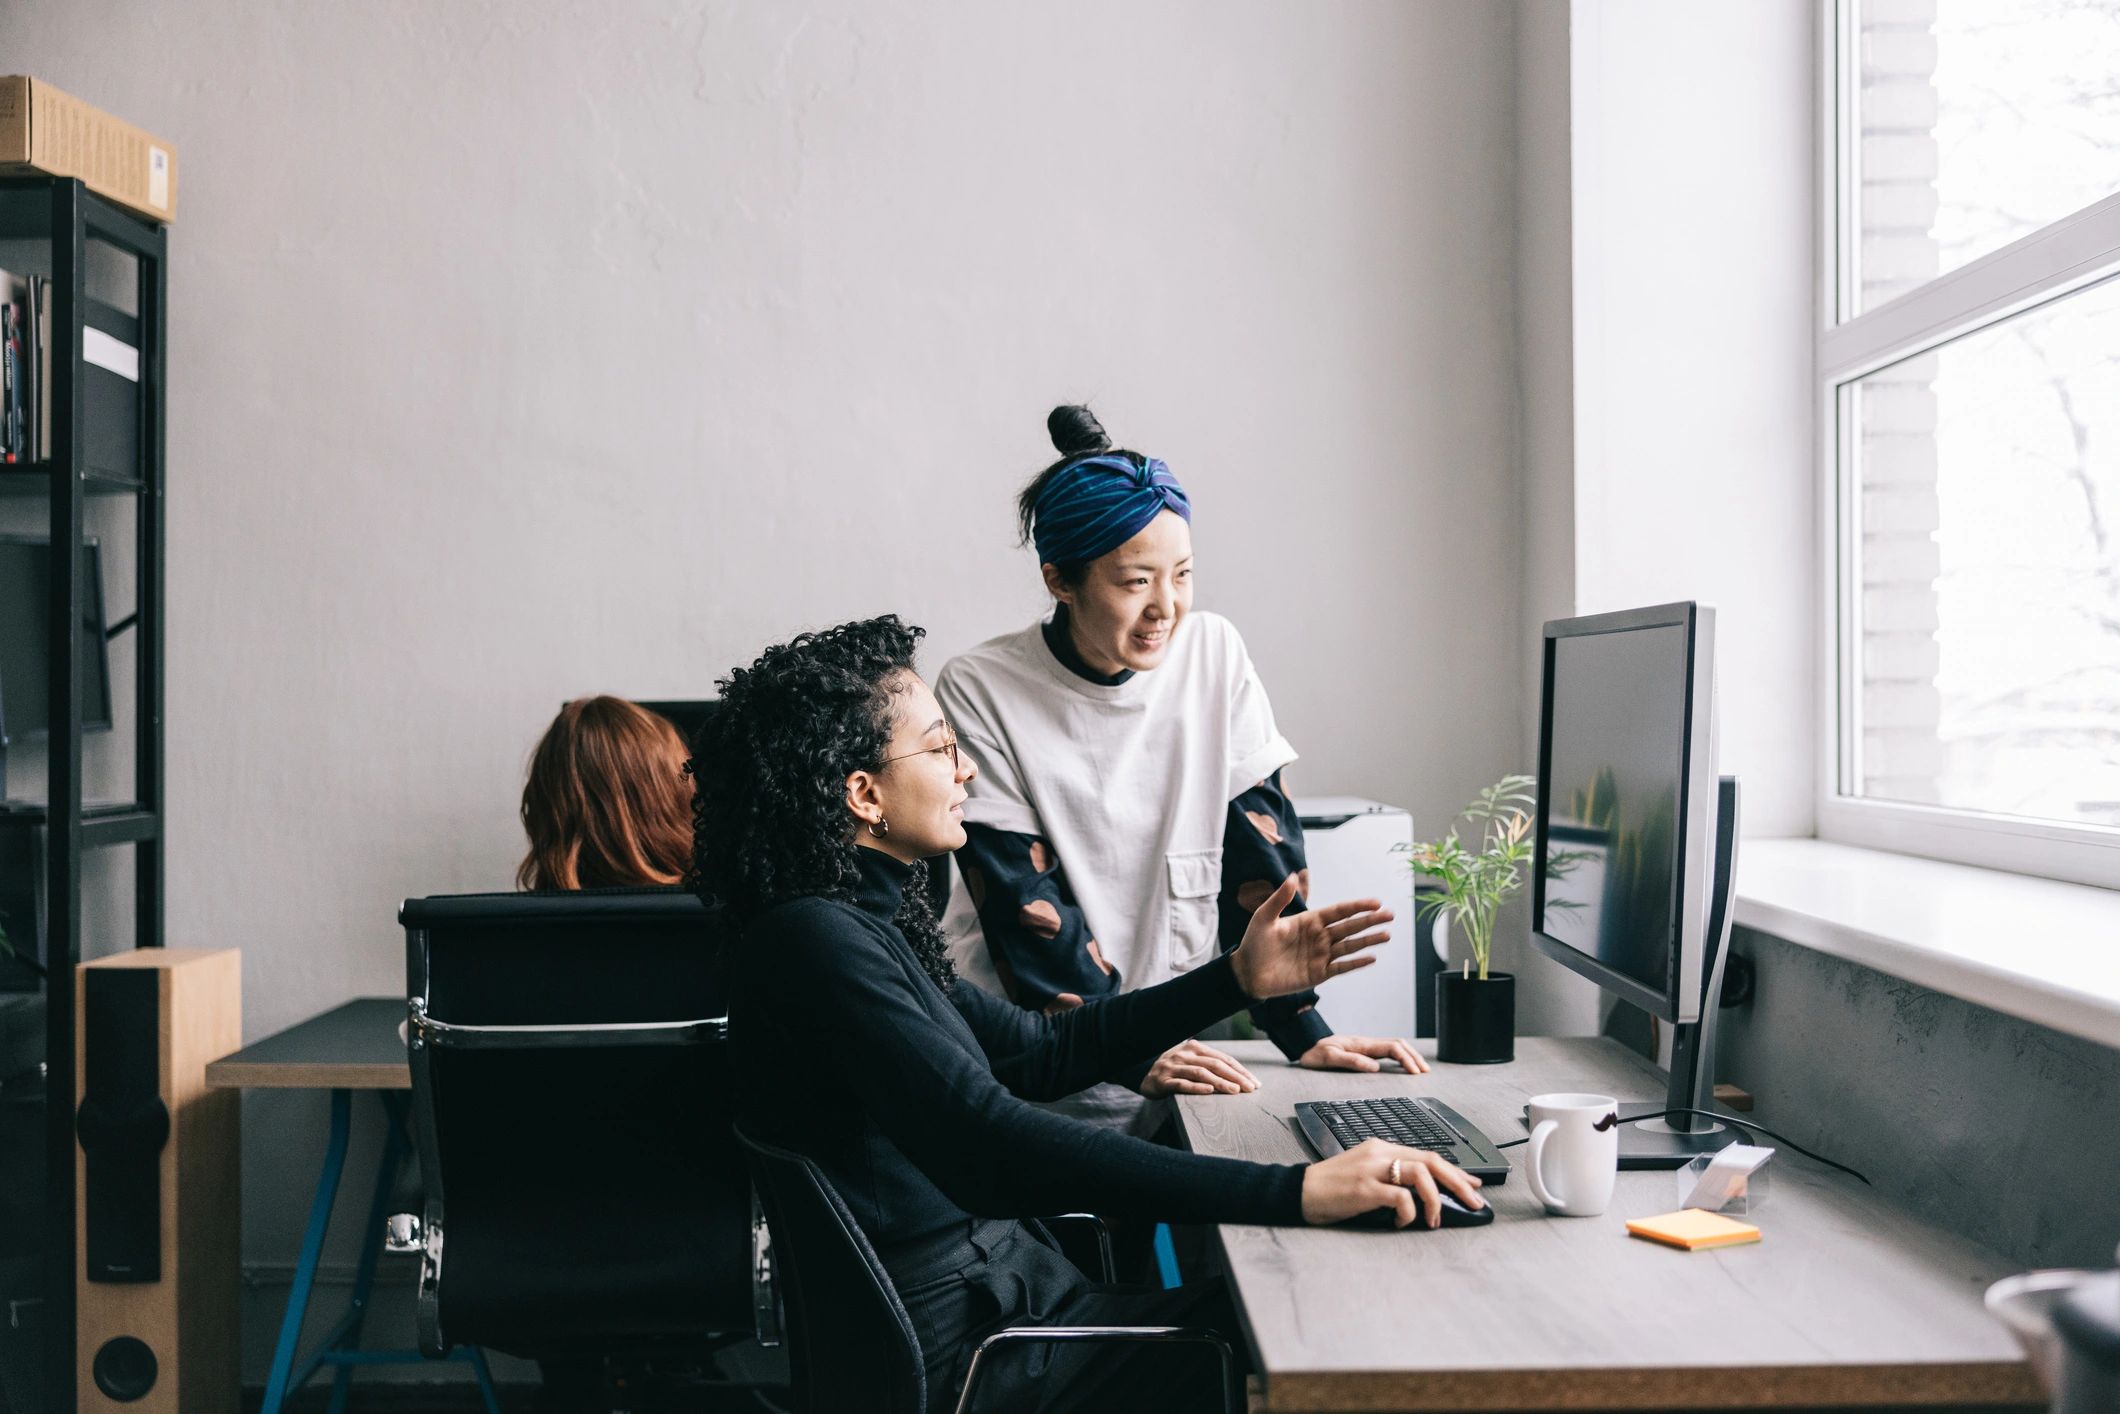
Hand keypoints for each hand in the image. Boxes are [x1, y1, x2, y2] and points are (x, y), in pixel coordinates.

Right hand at [1138, 1040, 1259, 1097]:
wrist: (1142, 1073)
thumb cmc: (1174, 1069)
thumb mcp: (1190, 1060)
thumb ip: (1209, 1064)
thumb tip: (1239, 1077)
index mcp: (1194, 1048)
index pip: (1222, 1058)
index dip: (1240, 1070)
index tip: (1254, 1082)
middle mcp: (1184, 1054)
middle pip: (1215, 1064)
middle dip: (1235, 1077)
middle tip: (1249, 1088)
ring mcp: (1173, 1066)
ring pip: (1201, 1073)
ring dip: (1220, 1082)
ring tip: (1234, 1091)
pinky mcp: (1163, 1080)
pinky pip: (1182, 1083)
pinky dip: (1197, 1087)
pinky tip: (1209, 1091)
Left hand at [1227, 876, 1392, 1000]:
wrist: (1247, 973)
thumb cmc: (1254, 943)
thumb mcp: (1264, 917)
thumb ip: (1279, 898)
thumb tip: (1291, 875)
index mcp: (1309, 921)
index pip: (1338, 911)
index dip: (1357, 906)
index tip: (1375, 902)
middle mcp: (1319, 937)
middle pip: (1349, 927)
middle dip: (1370, 921)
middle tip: (1390, 915)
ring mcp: (1320, 956)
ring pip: (1350, 946)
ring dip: (1368, 941)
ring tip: (1387, 935)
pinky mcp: (1318, 974)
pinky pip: (1341, 967)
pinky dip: (1356, 963)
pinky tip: (1371, 957)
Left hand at [1297, 1034, 1429, 1075]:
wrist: (1304, 1049)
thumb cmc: (1314, 1055)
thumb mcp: (1328, 1058)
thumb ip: (1351, 1061)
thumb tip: (1375, 1068)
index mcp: (1361, 1044)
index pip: (1392, 1048)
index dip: (1406, 1059)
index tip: (1415, 1073)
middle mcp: (1366, 1043)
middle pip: (1398, 1044)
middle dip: (1414, 1057)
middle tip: (1424, 1072)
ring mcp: (1366, 1046)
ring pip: (1395, 1046)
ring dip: (1409, 1055)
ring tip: (1420, 1069)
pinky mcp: (1364, 1051)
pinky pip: (1387, 1051)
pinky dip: (1400, 1057)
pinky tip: (1404, 1065)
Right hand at [1299, 1138, 1484, 1228]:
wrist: (1298, 1191)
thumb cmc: (1331, 1188)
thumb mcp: (1365, 1174)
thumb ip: (1390, 1177)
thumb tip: (1423, 1195)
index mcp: (1380, 1147)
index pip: (1426, 1154)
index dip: (1454, 1170)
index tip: (1472, 1184)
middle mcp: (1379, 1152)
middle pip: (1430, 1161)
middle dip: (1457, 1182)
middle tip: (1474, 1202)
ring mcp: (1371, 1168)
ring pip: (1420, 1174)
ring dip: (1435, 1200)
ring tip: (1434, 1219)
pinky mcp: (1364, 1188)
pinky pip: (1401, 1197)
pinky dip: (1408, 1213)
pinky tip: (1400, 1223)